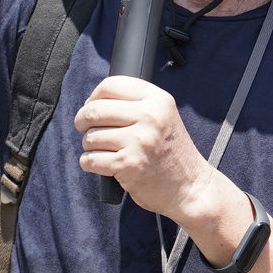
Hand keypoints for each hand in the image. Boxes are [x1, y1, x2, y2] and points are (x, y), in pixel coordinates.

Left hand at [74, 75, 213, 220]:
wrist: (190, 187)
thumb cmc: (171, 152)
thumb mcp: (163, 116)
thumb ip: (135, 104)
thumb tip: (92, 102)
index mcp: (157, 100)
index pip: (110, 85)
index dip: (94, 97)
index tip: (92, 107)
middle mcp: (149, 116)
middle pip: (94, 110)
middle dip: (82, 121)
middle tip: (85, 129)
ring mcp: (139, 141)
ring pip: (90, 136)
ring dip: (89, 145)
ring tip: (104, 150)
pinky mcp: (128, 164)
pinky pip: (90, 159)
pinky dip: (89, 163)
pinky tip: (103, 164)